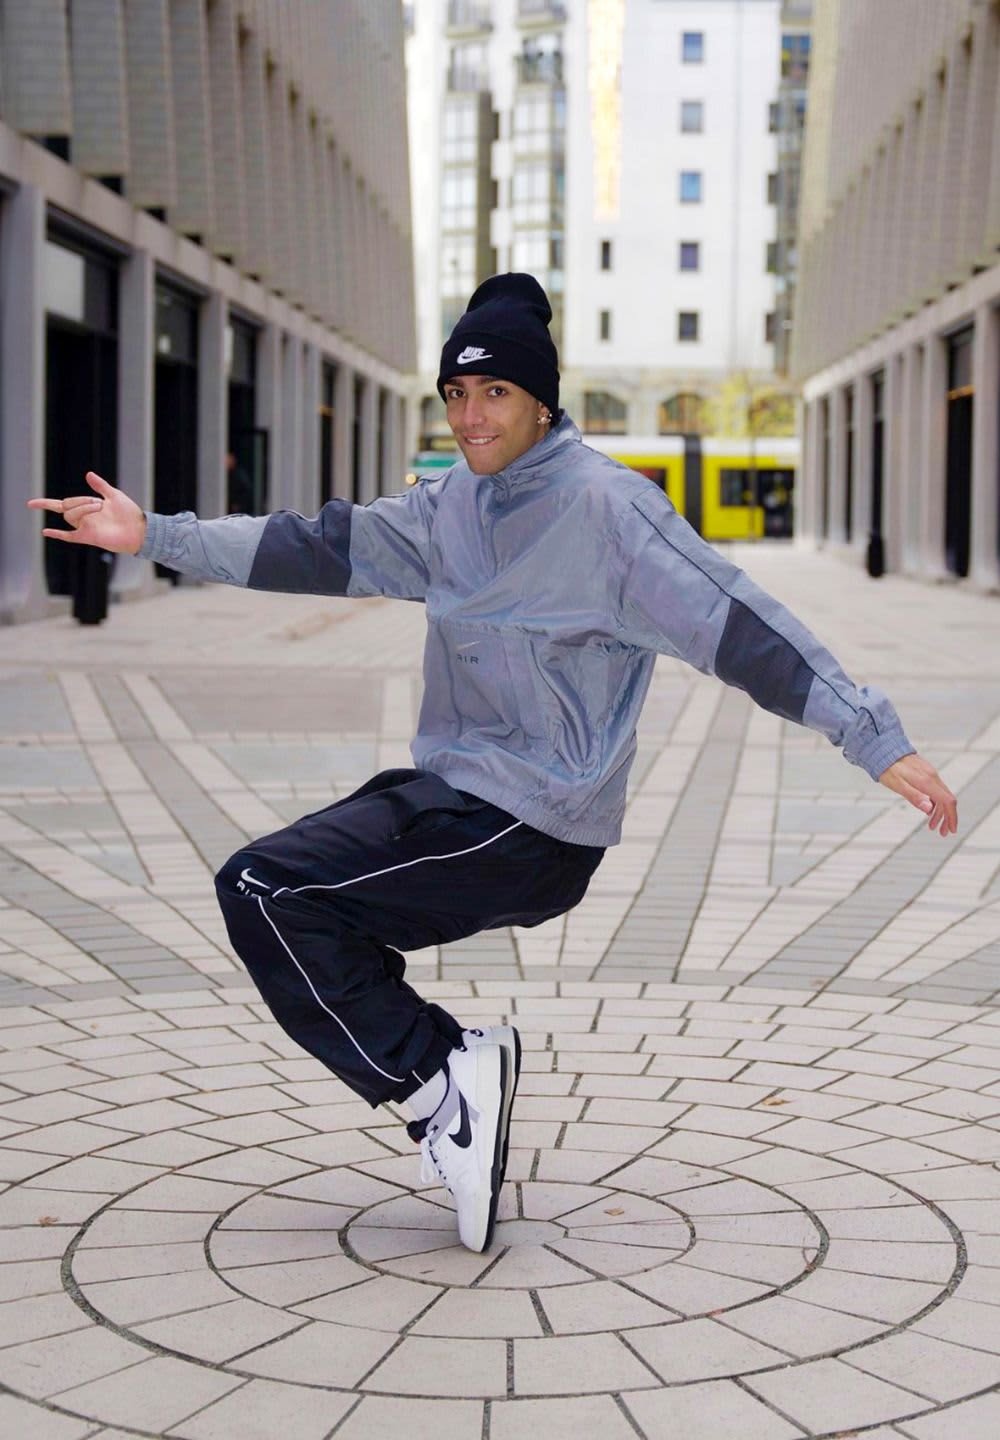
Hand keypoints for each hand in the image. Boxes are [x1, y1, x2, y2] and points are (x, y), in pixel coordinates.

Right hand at [27, 473, 146, 554]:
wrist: (138, 529)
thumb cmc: (128, 513)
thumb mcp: (114, 495)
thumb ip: (100, 486)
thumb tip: (88, 474)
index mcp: (88, 507)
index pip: (66, 502)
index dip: (56, 501)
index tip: (55, 503)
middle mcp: (83, 518)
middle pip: (67, 507)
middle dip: (80, 501)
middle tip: (99, 503)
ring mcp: (84, 527)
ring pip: (70, 516)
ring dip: (82, 508)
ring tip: (100, 507)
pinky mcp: (87, 537)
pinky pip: (68, 537)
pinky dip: (57, 534)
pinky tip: (45, 531)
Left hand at [879, 753, 957, 836]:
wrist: (884, 749)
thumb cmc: (888, 768)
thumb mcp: (897, 785)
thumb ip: (914, 796)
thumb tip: (929, 809)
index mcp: (927, 781)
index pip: (947, 801)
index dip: (952, 817)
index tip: (951, 830)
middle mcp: (933, 777)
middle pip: (947, 800)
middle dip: (947, 818)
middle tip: (942, 833)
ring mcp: (930, 774)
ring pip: (942, 796)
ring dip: (940, 813)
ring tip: (932, 826)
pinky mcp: (926, 774)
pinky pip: (936, 791)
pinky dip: (935, 803)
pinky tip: (928, 811)